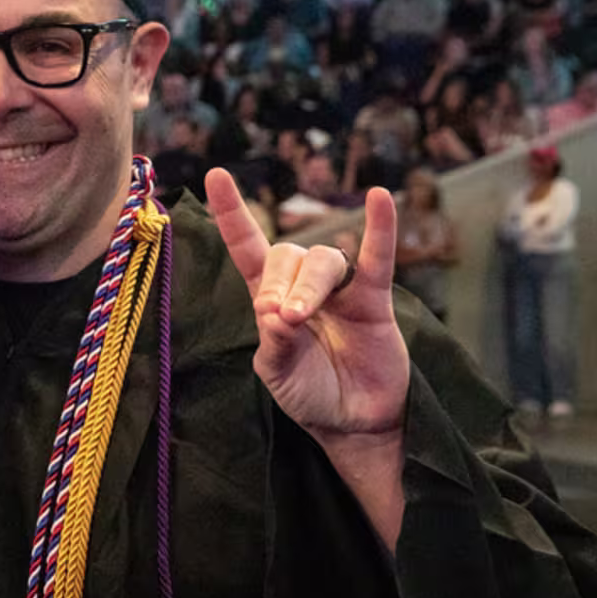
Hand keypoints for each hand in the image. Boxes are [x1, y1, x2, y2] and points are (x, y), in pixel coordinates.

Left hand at [206, 168, 408, 445]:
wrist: (353, 422)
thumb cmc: (309, 393)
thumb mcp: (278, 375)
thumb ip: (274, 346)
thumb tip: (273, 312)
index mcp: (269, 300)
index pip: (247, 247)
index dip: (232, 213)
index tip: (216, 175)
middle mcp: (303, 286)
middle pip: (287, 254)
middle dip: (279, 283)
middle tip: (281, 319)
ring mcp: (340, 290)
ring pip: (323, 260)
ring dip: (309, 285)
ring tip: (300, 317)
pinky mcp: (374, 300)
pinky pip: (377, 257)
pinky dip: (380, 229)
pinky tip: (380, 198)